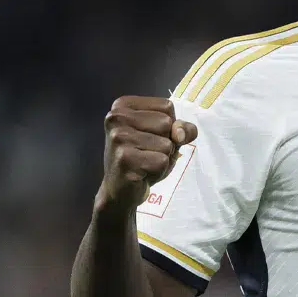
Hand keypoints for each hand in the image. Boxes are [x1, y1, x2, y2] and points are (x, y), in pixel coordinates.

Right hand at [98, 96, 197, 212]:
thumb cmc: (143, 158)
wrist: (120, 190)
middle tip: (146, 154)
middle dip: (166, 142)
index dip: (169, 126)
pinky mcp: (124, 159)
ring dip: (162, 158)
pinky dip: (159, 171)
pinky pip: (162, 161)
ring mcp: (118, 138)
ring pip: (166, 144)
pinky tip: (142, 174)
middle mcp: (116, 117)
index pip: (167, 106)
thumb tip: (180, 133)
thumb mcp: (166, 136)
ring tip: (144, 164)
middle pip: (167, 123)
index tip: (150, 137)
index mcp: (123, 105)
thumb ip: (180, 127)